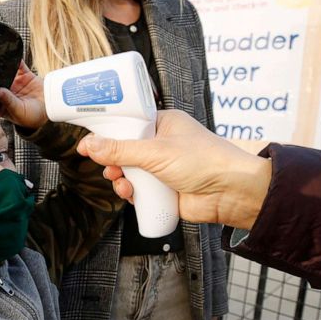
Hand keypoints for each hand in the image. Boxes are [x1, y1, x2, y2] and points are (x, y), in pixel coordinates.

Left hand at [0, 61, 46, 129]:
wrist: (51, 108)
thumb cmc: (32, 116)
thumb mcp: (19, 111)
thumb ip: (8, 101)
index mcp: (1, 103)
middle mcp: (5, 92)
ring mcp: (14, 82)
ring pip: (5, 72)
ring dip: (2, 66)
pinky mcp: (23, 74)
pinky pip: (18, 65)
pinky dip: (15, 60)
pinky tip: (10, 56)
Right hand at [76, 110, 271, 229]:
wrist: (231, 193)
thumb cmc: (205, 161)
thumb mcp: (156, 152)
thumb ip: (120, 150)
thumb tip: (90, 145)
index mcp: (163, 124)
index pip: (128, 123)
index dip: (107, 133)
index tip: (89, 141)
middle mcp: (162, 144)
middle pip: (124, 150)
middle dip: (113, 161)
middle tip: (108, 167)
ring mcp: (163, 168)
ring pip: (129, 172)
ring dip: (121, 179)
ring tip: (123, 184)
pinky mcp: (164, 190)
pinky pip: (139, 191)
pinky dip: (132, 194)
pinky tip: (132, 196)